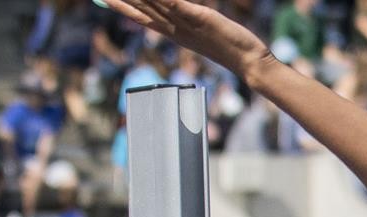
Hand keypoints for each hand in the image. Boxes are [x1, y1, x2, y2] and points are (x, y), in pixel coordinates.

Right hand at [96, 0, 273, 77]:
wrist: (248, 62)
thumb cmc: (229, 46)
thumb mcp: (201, 31)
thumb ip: (186, 20)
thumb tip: (175, 10)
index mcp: (173, 32)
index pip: (140, 17)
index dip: (120, 7)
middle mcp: (175, 29)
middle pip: (140, 10)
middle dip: (118, 1)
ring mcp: (185, 24)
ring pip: (153, 5)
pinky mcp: (199, 17)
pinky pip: (175, 3)